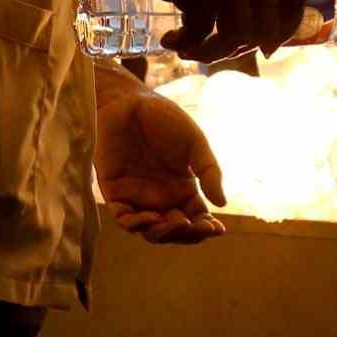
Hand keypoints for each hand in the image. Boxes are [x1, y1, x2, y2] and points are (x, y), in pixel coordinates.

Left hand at [95, 65, 227, 243]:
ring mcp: (137, 197)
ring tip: (174, 223)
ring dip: (162, 233)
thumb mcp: (194, 143)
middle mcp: (161, 198)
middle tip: (193, 226)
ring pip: (149, 230)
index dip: (206, 228)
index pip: (196, 218)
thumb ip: (209, 171)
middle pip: (174, 230)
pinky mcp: (114, 192)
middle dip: (185, 234)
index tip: (217, 229)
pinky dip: (134, 224)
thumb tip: (222, 203)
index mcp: (182, 189)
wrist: (129, 102)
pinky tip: (148, 218)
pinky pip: (123, 217)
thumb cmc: (164, 119)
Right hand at [96, 0, 304, 62]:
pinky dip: (186, 44)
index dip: (285, 29)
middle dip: (242, 48)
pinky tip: (171, 40)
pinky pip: (202, 34)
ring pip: (237, 35)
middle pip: (267, 25)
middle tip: (216, 52)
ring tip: (190, 50)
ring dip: (213, 53)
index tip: (266, 46)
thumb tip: (254, 22)